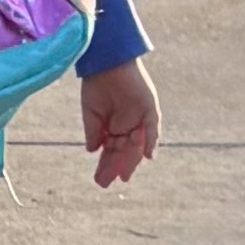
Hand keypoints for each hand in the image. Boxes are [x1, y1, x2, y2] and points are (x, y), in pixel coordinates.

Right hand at [81, 58, 160, 191]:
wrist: (105, 62)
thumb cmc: (97, 84)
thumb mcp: (91, 113)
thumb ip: (94, 132)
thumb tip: (92, 151)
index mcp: (114, 126)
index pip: (111, 150)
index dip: (106, 165)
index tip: (100, 180)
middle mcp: (128, 124)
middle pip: (124, 150)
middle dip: (116, 166)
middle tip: (108, 182)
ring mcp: (140, 117)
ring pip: (137, 144)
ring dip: (131, 160)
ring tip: (124, 175)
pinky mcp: (149, 108)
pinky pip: (153, 127)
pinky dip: (151, 141)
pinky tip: (147, 156)